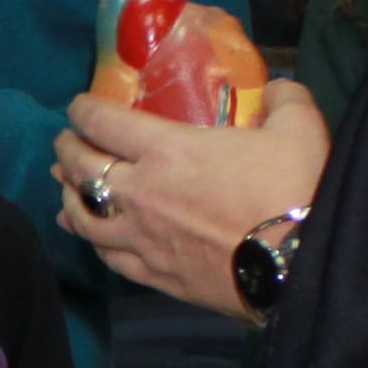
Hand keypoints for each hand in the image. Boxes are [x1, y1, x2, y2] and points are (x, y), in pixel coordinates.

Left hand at [56, 82, 332, 318]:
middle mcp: (141, 193)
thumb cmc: (295, 190)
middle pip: (81, 169)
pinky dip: (92, 243)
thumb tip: (278, 90)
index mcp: (167, 150)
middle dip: (67, 150)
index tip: (77, 107)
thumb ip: (284, 100)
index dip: (82, 111)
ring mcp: (143, 239)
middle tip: (65, 143)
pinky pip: (109, 258)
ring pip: (84, 219)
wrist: (303, 266)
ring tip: (64, 190)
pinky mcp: (155, 276)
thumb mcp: (298, 128)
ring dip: (68, 198)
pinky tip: (90, 239)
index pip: (103, 123)